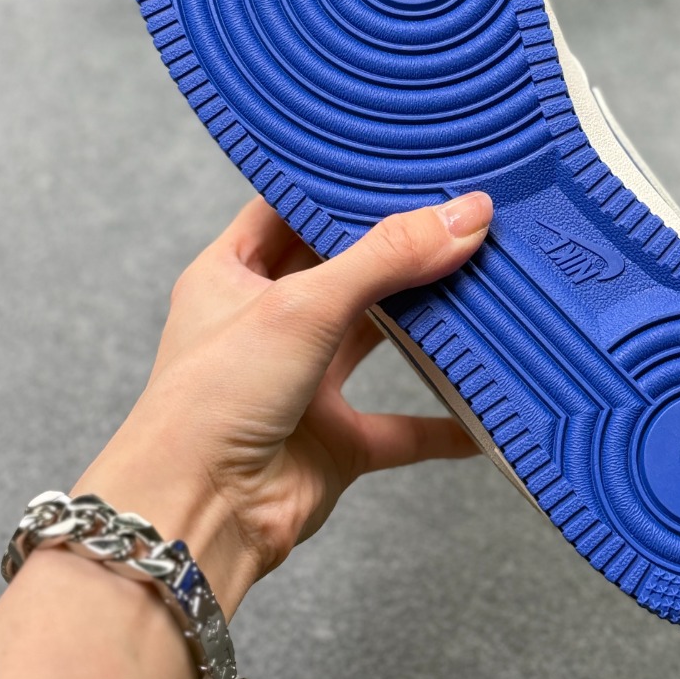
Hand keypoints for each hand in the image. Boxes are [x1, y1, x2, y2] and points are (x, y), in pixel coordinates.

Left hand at [75, 191, 493, 614]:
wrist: (195, 517)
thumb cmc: (209, 403)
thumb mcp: (301, 306)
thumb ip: (386, 258)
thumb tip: (464, 215)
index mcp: (232, 273)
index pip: (290, 207)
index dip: (339, 185)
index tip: (400, 161)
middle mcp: (266, 323)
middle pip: (345, 269)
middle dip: (398, 248)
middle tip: (459, 212)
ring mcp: (302, 383)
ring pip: (377, 340)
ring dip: (425, 324)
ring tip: (481, 284)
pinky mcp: (334, 441)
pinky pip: (402, 427)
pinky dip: (443, 421)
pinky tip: (484, 406)